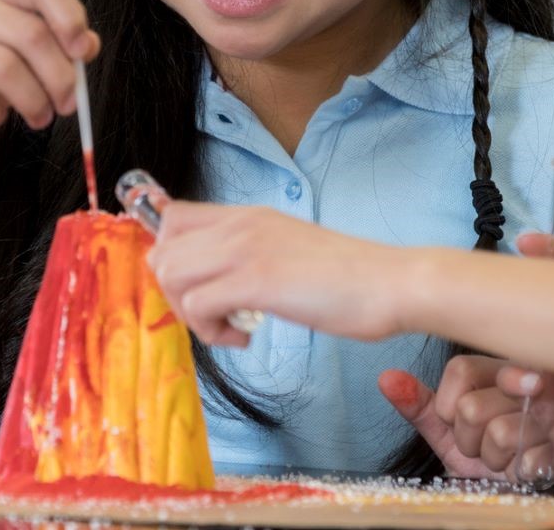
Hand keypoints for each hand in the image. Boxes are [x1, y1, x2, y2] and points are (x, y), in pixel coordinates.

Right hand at [0, 0, 99, 147]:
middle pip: (32, 35)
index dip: (70, 14)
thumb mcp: (15, 49)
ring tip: (39, 118)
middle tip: (70, 105)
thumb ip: (55, 43)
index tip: (83, 51)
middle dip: (61, 78)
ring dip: (35, 103)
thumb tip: (89, 46)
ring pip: (7, 70)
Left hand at [148, 202, 408, 346]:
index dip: (174, 261)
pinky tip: (245, 338)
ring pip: (172, 276)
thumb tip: (217, 279)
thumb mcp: (287, 250)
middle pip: (162, 251)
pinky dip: (212, 332)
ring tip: (230, 329)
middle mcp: (241, 224)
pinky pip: (198, 305)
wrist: (391, 283)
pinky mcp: (257, 280)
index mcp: (248, 215)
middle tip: (213, 317)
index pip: (174, 220)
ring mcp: (247, 249)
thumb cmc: (348, 278)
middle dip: (177, 295)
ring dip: (192, 315)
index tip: (202, 290)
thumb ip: (252, 254)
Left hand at [379, 356, 534, 478]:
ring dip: (498, 459)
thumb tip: (386, 378)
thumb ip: (423, 408)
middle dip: (471, 442)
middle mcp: (530, 377)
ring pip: (500, 433)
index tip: (456, 422)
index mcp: (499, 370)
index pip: (459, 370)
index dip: (448, 405)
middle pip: (471, 407)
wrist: (550, 480)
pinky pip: (533, 460)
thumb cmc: (505, 454)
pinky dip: (526, 471)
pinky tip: (535, 463)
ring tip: (513, 455)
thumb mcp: (457, 436)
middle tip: (488, 446)